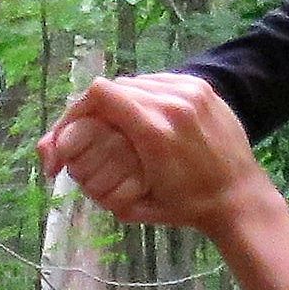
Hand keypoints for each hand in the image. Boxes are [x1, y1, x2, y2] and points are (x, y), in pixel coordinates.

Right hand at [39, 73, 279, 236]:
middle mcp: (172, 103)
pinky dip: (147, 95)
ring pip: (138, 81)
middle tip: (92, 129)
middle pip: (117, 86)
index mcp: (153, 129)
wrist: (238, 198)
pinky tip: (146, 116)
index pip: (100, 94)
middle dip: (98, 108)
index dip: (77, 109)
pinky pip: (161, 81)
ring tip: (118, 124)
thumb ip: (92, 181)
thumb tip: (50, 156)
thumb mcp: (132, 205)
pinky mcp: (203, 88)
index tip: (72, 129)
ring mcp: (191, 92)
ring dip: (123, 100)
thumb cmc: (184, 208)